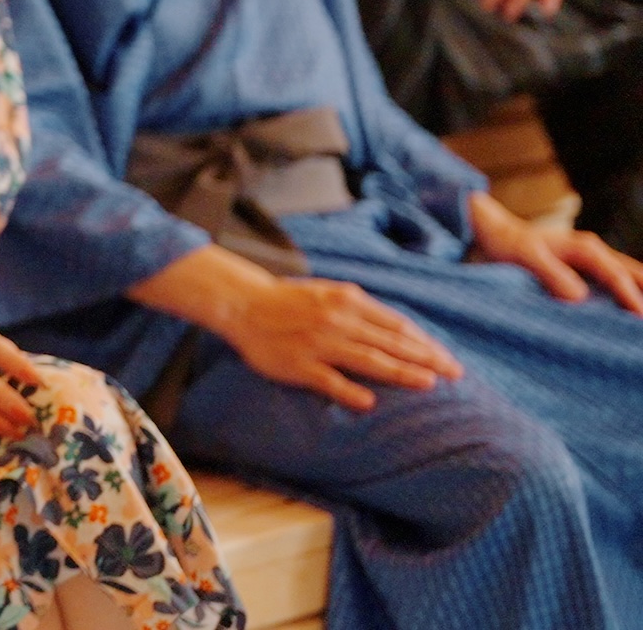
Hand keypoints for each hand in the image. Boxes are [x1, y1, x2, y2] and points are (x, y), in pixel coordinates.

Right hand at [215, 272, 460, 411]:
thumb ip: (362, 312)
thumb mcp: (330, 295)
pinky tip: (369, 402)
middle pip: (390, 342)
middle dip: (426, 359)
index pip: (397, 326)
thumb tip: (400, 333)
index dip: (426, 344)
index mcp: (348, 301)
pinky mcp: (298, 364)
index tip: (448, 361)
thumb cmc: (290, 302)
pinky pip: (327, 380)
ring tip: (427, 383)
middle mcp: (337, 320)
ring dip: (400, 371)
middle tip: (454, 375)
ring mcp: (318, 343)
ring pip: (367, 359)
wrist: (243, 304)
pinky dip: (349, 390)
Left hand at [469, 191, 642, 310]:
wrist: (498, 235)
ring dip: (641, 296)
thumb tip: (579, 297)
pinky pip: (617, 284)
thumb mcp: (524, 256)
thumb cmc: (510, 246)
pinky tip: (630, 318)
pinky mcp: (590, 273)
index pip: (615, 274)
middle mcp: (597, 253)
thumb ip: (550, 273)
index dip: (629, 296)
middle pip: (634, 274)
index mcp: (585, 248)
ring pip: (630, 278)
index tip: (640, 317)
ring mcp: (596, 263)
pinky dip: (629, 298)